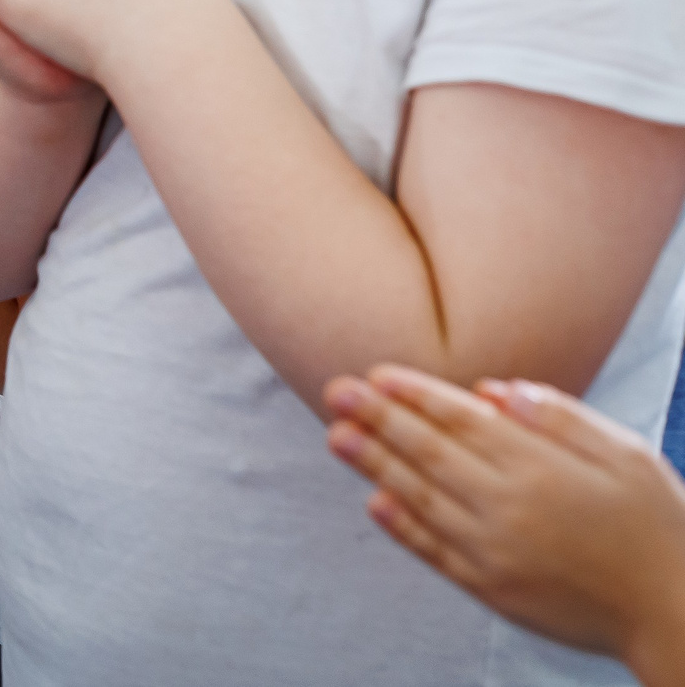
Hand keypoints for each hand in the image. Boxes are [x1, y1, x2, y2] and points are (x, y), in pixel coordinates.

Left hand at [325, 364, 684, 673]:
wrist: (676, 611)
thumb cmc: (657, 524)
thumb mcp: (626, 453)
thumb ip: (558, 416)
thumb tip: (492, 390)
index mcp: (539, 466)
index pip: (460, 420)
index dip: (414, 395)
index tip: (375, 375)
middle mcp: (508, 506)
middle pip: (428, 453)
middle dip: (377, 420)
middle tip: (334, 391)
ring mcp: (495, 551)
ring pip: (420, 498)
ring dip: (375, 466)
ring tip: (337, 437)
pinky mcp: (492, 589)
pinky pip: (434, 552)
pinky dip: (401, 527)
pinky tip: (375, 502)